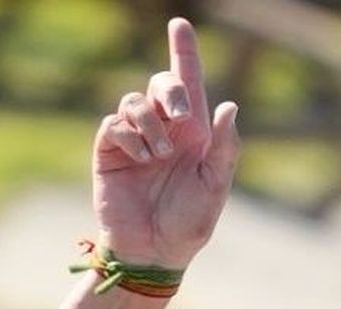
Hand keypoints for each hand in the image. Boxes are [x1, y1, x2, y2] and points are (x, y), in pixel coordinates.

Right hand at [92, 17, 239, 271]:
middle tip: (181, 116)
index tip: (180, 24)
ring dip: (150, 124)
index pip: (189, 84)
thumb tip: (230, 106)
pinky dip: (129, 136)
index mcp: (194, 134)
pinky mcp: (110, 153)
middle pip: (160, 84)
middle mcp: (164, 130)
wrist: (154, 252)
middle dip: (171, 89)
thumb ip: (224, 147)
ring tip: (159, 156)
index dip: (184, 52)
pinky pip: (113, 124)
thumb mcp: (215, 185)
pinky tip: (142, 160)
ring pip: (134, 102)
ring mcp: (135, 140)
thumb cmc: (189, 223)